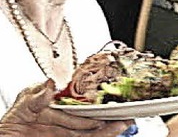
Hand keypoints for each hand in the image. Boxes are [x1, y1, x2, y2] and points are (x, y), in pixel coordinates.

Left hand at [0, 81, 133, 135]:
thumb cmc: (4, 135)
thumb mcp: (15, 114)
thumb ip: (32, 98)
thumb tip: (50, 84)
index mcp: (46, 108)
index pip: (72, 99)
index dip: (90, 95)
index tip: (106, 89)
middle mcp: (56, 122)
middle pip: (87, 115)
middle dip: (106, 110)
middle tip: (125, 104)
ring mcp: (61, 135)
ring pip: (90, 130)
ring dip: (109, 125)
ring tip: (126, 120)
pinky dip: (102, 136)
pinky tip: (113, 131)